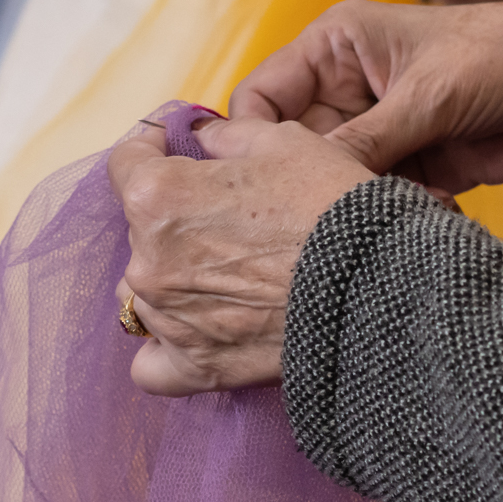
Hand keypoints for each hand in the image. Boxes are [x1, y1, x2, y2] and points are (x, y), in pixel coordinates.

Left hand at [110, 118, 373, 395]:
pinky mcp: (193, 366)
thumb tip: (198, 138)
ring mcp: (167, 318)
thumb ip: (224, 135)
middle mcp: (147, 260)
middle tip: (227, 211)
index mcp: (158, 196)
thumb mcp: (282, 141)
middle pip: (138, 226)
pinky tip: (193, 326)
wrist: (376, 286)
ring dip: (172, 275)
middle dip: (173, 212)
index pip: (125, 162)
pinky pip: (150, 363)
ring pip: (143, 291)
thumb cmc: (329, 205)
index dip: (150, 145)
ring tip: (225, 269)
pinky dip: (165, 345)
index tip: (174, 146)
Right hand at [229, 0, 502, 192]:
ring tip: (376, 213)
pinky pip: (370, 199)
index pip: (261, 96)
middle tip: (319, 215)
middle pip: (288, 147)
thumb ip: (361, 142)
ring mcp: (375, 129)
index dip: (248, 140)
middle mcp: (345, 85)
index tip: (259, 185)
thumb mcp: (427, 95)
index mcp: (335, 44)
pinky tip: (417, 212)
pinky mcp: (407, 166)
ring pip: (328, 180)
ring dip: (348, 202)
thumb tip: (296, 183)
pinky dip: (383, 214)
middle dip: (303, 182)